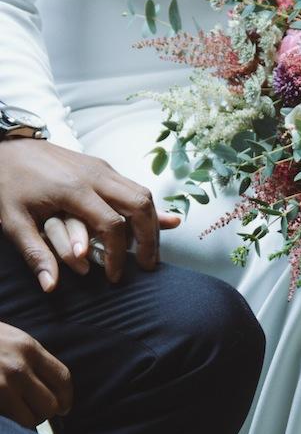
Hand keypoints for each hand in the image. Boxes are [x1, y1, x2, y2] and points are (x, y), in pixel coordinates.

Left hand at [0, 139, 180, 290]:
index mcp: (74, 189)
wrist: (8, 146)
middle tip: (147, 265)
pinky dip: (144, 209)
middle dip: (149, 239)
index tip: (114, 277)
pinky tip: (153, 224)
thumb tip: (50, 286)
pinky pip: (134, 187)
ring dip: (152, 223)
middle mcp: (95, 175)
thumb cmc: (8, 184)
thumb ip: (34, 253)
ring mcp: (102, 168)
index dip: (117, 255)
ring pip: (143, 194)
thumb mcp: (14, 221)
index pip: (112, 225)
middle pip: (140, 206)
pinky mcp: (102, 166)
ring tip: (148, 250)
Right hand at [0, 321, 71, 427]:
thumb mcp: (7, 338)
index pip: (63, 378)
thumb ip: (27, 357)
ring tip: (16, 415)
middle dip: (45, 413)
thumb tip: (47, 383)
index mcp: (28, 348)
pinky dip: (11, 425)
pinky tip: (5, 415)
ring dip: (26, 422)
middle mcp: (19, 366)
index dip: (66, 398)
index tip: (64, 407)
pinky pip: (11, 423)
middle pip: (51, 404)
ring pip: (31, 419)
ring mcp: (2, 385)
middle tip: (33, 413)